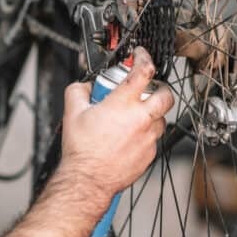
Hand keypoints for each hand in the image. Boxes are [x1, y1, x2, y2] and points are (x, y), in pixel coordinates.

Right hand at [58, 47, 174, 202]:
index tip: (140, 56)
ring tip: (134, 117)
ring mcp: (148, 137)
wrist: (88, 180)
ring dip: (152, 113)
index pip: (143, 71)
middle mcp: (141, 119)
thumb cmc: (82, 150)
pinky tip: (129, 137)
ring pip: (161, 118)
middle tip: (148, 89)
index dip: (143, 58)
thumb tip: (85, 86)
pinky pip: (154, 138)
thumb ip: (78, 91)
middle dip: (160, 88)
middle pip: (165, 95)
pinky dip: (145, 134)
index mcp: (122, 104)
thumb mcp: (71, 113)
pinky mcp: (150, 154)